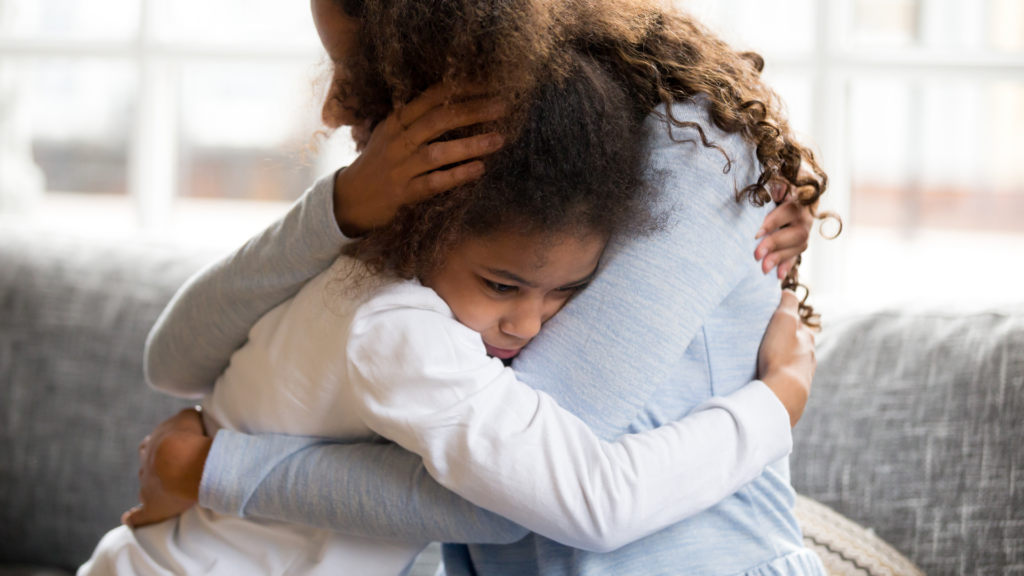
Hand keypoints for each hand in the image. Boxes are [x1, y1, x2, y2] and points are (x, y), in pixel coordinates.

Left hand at [121, 408, 211, 527]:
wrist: (181, 461)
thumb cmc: (187, 438)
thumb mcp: (188, 418)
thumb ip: (186, 418)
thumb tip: (190, 417)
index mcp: (154, 445)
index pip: (150, 446)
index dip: (159, 448)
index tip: (167, 450)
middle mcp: (146, 465)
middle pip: (146, 467)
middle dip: (154, 469)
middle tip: (167, 472)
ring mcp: (147, 487)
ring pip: (144, 489)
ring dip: (150, 490)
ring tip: (162, 494)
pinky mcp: (153, 507)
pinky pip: (141, 515)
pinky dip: (135, 518)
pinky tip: (129, 520)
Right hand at [333, 83, 506, 236]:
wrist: (349, 199)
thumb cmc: (377, 164)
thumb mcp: (390, 134)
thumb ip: (416, 120)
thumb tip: (455, 103)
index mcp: (396, 122)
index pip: (431, 97)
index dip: (461, 88)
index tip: (489, 84)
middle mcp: (397, 141)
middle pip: (438, 119)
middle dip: (473, 111)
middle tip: (503, 107)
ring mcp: (400, 168)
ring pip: (438, 152)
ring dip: (471, 144)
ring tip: (499, 139)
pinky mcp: (403, 193)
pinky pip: (434, 182)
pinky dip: (457, 175)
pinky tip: (479, 169)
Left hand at [754, 159, 821, 278]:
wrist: (791, 184)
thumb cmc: (779, 178)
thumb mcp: (779, 174)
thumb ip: (777, 182)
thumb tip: (776, 190)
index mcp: (801, 196)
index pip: (789, 211)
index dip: (774, 222)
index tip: (756, 232)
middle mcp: (807, 214)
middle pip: (797, 232)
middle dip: (775, 244)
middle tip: (756, 255)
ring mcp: (805, 227)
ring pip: (800, 245)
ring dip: (781, 258)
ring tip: (762, 268)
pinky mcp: (800, 239)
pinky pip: (798, 254)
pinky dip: (787, 264)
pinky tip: (778, 276)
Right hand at [757, 290, 815, 426]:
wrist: (783, 394)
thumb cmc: (781, 355)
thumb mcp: (784, 321)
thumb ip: (787, 304)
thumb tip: (788, 291)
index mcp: (808, 339)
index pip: (796, 324)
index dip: (781, 321)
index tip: (768, 323)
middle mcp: (810, 356)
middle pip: (795, 344)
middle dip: (782, 342)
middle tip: (763, 343)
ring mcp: (804, 376)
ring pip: (792, 363)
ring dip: (780, 360)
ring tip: (764, 362)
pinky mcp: (796, 392)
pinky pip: (786, 380)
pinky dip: (778, 376)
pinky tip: (768, 378)